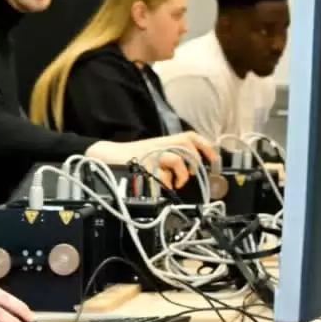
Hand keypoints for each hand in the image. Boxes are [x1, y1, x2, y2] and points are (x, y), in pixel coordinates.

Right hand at [87, 132, 216, 190]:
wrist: (105, 158)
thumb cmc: (129, 159)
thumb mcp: (153, 151)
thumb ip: (171, 154)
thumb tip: (193, 165)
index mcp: (164, 140)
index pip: (190, 137)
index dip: (206, 146)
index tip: (214, 159)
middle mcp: (160, 144)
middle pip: (187, 146)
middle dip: (194, 162)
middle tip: (192, 174)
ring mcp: (152, 154)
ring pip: (177, 159)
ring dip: (182, 174)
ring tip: (178, 182)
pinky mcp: (145, 165)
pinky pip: (163, 174)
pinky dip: (167, 181)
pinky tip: (165, 185)